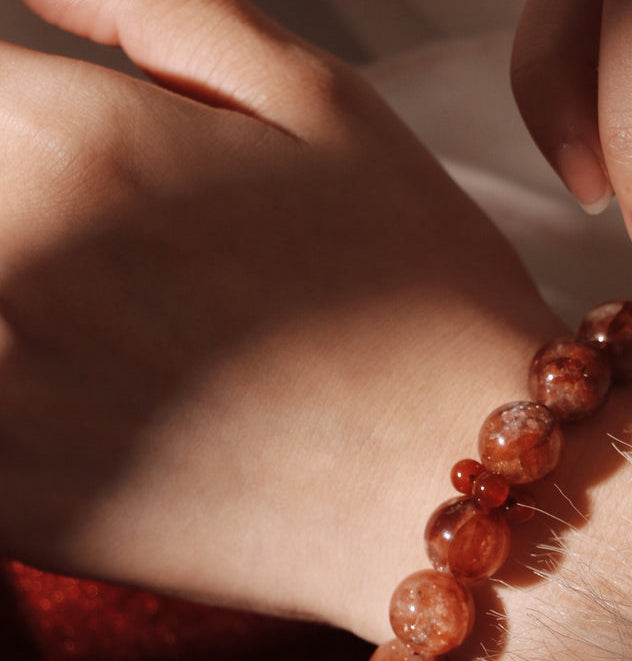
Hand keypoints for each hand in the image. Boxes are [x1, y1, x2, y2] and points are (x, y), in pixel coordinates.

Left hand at [0, 0, 564, 637]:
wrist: (454, 496)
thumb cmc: (419, 304)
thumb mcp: (327, 110)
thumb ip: (158, 13)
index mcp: (71, 144)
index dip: (23, 114)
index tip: (88, 161)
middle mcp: (8, 266)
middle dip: (31, 202)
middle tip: (151, 265)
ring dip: (31, 302)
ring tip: (140, 334)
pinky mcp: (13, 508)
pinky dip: (25, 399)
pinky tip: (113, 407)